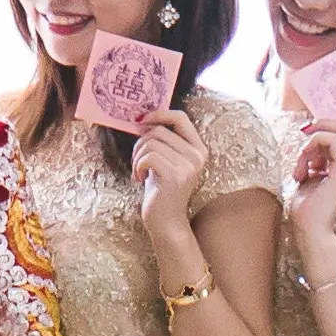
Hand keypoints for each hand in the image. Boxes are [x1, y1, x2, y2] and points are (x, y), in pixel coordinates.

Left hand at [132, 107, 209, 225]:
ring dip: (137, 156)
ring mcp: (188, 166)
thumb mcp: (167, 160)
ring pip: (151, 143)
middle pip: (159, 130)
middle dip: (141, 143)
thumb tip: (143, 119)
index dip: (159, 114)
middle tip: (137, 161)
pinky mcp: (175, 176)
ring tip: (138, 171)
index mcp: (198, 149)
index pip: (181, 117)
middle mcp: (197, 155)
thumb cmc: (162, 190)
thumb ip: (163, 141)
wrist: (166, 222)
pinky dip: (137, 166)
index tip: (142, 121)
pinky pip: (148, 157)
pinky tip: (139, 178)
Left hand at [286, 126, 335, 276]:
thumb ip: (318, 153)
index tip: (305, 134)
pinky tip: (303, 170)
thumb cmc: (307, 203)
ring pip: (333, 135)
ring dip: (310, 146)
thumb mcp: (312, 170)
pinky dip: (311, 148)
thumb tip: (314, 131)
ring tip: (300, 169)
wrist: (308, 226)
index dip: (325, 127)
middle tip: (303, 137)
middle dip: (320, 128)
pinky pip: (330, 140)